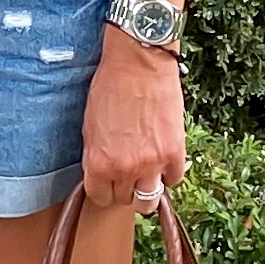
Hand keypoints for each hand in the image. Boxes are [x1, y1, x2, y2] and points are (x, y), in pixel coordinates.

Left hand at [79, 23, 185, 210]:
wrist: (139, 63)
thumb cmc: (110, 87)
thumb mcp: (90, 125)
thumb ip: (96, 155)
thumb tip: (103, 173)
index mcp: (98, 163)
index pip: (100, 197)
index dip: (104, 190)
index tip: (108, 183)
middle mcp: (124, 169)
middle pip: (125, 200)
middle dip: (124, 188)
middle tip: (127, 174)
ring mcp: (152, 162)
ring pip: (150, 201)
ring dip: (147, 190)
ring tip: (146, 175)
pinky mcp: (175, 152)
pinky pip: (174, 179)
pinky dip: (168, 172)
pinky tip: (163, 160)